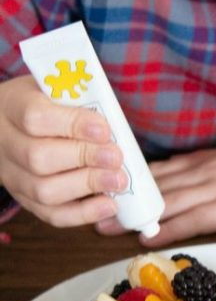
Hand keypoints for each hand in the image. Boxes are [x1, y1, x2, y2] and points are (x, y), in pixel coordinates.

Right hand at [0, 75, 125, 226]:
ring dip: (86, 186)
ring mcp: (11, 174)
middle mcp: (4, 143)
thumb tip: (112, 126)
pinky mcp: (24, 198)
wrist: (12, 121)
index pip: (35, 117)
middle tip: (116, 157)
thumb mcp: (55, 87)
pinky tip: (109, 205)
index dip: (72, 125)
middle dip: (84, 158)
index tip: (103, 129)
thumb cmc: (45, 101)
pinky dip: (83, 213)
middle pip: (38, 158)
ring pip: (43, 190)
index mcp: (11, 106)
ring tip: (119, 180)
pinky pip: (50, 213)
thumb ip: (79, 99)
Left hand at [95, 135, 215, 244]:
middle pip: (156, 186)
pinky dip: (168, 229)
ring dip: (136, 217)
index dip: (134, 181)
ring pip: (166, 203)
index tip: (109, 187)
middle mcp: (204, 172)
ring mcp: (214, 189)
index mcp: (206, 160)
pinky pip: (191, 220)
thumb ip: (209, 162)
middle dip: (125, 199)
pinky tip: (148, 238)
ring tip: (110, 226)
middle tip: (95, 209)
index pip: (162, 169)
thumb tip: (182, 168)